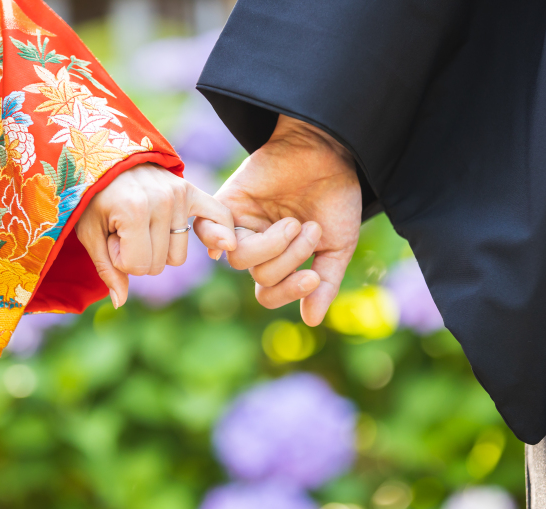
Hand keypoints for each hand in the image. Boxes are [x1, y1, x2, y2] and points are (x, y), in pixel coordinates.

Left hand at [76, 163, 235, 307]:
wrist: (107, 159)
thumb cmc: (93, 198)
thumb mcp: (90, 232)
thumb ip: (106, 268)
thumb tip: (120, 302)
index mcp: (134, 210)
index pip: (138, 267)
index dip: (120, 259)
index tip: (110, 237)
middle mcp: (162, 201)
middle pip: (159, 264)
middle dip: (138, 256)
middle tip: (123, 230)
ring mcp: (180, 194)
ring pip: (178, 256)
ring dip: (160, 249)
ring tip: (142, 224)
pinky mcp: (191, 191)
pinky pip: (219, 217)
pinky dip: (221, 237)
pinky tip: (217, 253)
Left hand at [196, 115, 361, 325]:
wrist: (330, 152)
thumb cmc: (336, 198)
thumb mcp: (337, 246)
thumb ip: (325, 282)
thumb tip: (312, 320)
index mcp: (279, 259)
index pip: (269, 293)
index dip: (289, 291)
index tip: (313, 276)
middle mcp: (256, 245)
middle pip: (260, 276)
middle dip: (289, 259)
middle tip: (310, 229)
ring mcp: (240, 224)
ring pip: (239, 259)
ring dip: (272, 246)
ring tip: (294, 222)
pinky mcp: (227, 201)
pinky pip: (207, 230)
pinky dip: (216, 238)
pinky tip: (232, 237)